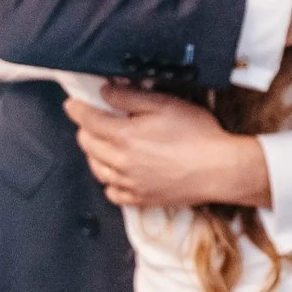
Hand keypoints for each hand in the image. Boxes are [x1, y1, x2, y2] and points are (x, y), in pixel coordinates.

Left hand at [67, 86, 271, 208]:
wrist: (220, 169)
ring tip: (104, 145)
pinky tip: (118, 173)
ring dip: (95, 155)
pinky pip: (112, 193)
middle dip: (85, 129)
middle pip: (87, 145)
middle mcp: (120, 162)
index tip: (72, 103)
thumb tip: (104, 93)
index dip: (76, 109)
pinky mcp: (141, 199)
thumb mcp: (165, 104)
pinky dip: (109, 181)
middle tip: (94, 121)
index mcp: (123, 135)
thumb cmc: (197, 133)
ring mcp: (129, 184)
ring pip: (97, 169)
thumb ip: (130, 97)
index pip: (87, 120)